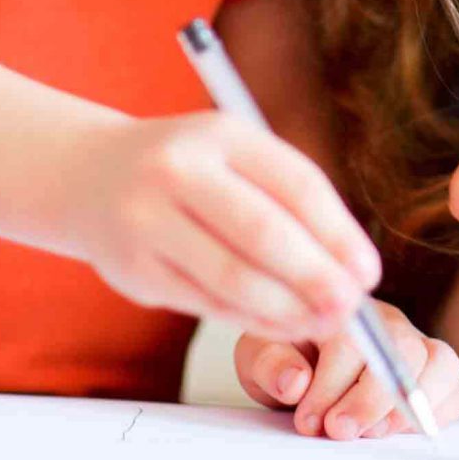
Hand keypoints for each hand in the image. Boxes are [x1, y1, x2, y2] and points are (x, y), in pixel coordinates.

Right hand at [68, 111, 380, 340]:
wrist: (89, 176)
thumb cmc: (190, 170)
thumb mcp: (236, 156)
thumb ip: (289, 199)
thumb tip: (351, 267)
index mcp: (221, 133)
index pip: (296, 185)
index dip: (339, 235)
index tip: (368, 273)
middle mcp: (178, 170)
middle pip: (263, 233)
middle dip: (316, 278)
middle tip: (351, 308)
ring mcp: (147, 219)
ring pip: (232, 277)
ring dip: (287, 310)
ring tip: (323, 324)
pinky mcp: (133, 269)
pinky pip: (205, 303)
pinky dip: (251, 320)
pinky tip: (281, 326)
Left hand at [234, 300, 458, 439]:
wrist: (300, 368)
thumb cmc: (284, 358)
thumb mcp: (260, 356)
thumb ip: (271, 364)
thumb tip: (295, 381)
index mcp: (347, 311)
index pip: (353, 341)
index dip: (331, 386)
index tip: (308, 421)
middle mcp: (390, 324)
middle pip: (405, 350)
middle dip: (370, 399)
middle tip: (338, 431)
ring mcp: (418, 348)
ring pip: (442, 364)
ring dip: (408, 408)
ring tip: (372, 435)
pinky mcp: (434, 379)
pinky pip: (454, 394)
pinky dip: (433, 416)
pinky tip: (394, 433)